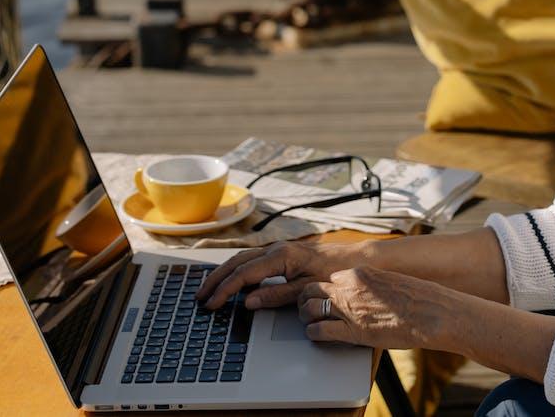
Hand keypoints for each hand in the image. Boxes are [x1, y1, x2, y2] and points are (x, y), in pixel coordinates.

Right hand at [196, 240, 367, 309]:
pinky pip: (252, 260)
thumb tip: (249, 302)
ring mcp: (277, 250)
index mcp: (280, 256)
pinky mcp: (281, 254)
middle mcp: (275, 249)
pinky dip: (236, 270)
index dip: (225, 290)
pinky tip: (232, 281)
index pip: (243, 274)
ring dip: (223, 273)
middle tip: (199, 297)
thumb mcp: (305, 288)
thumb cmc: (334, 272)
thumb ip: (276, 295)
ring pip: (241, 259)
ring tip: (209, 289)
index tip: (212, 304)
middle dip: (216, 279)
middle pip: (236, 263)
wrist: (354, 259)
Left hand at [297, 266, 455, 350]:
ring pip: (309, 307)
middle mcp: (350, 287)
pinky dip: (313, 333)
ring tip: (309, 321)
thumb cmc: (418, 298)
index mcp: (360, 273)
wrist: (431, 313)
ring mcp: (348, 309)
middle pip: (313, 288)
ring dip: (307, 315)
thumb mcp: (391, 281)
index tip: (326, 296)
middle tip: (309, 308)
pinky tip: (316, 335)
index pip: (331, 277)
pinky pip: (319, 330)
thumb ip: (373, 284)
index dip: (327, 289)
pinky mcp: (351, 331)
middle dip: (308, 299)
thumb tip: (368, 293)